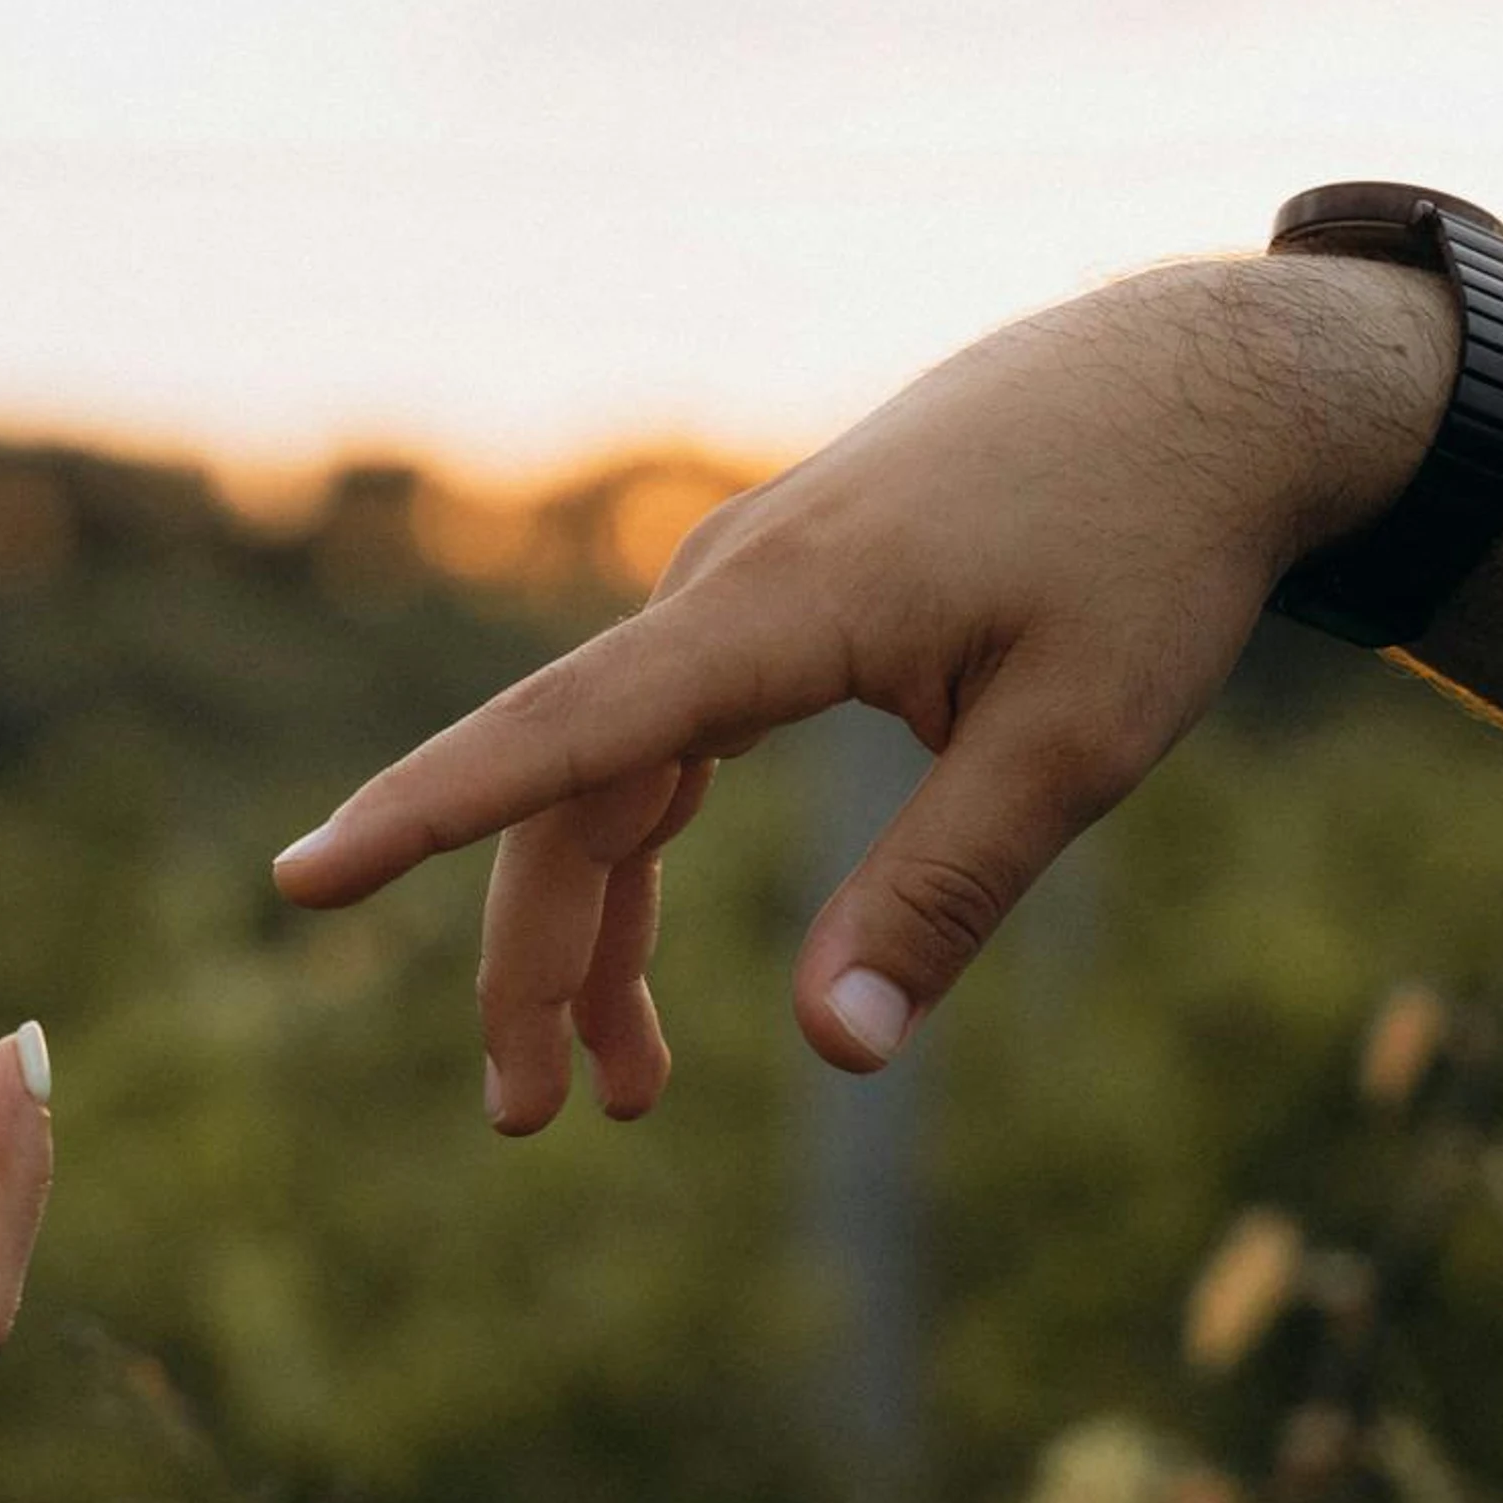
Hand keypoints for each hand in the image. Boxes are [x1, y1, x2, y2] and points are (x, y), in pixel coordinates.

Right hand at [270, 256, 1450, 1111]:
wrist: (1200, 383)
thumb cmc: (1150, 548)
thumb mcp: (1080, 740)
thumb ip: (945, 890)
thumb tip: (837, 1050)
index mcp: (772, 616)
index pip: (560, 738)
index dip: (424, 815)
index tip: (303, 879)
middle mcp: (718, 592)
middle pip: (569, 798)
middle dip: (533, 964)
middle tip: (530, 1120)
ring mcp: (736, 593)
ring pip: (610, 780)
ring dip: (592, 930)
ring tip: (617, 1090)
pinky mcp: (773, 602)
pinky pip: (661, 742)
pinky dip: (641, 854)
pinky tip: (639, 949)